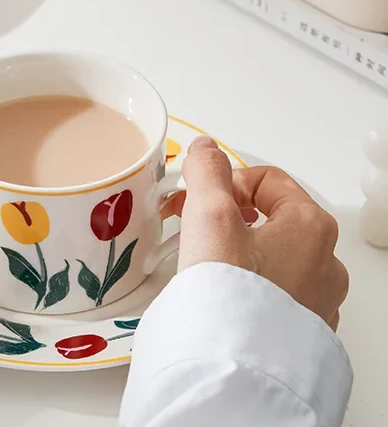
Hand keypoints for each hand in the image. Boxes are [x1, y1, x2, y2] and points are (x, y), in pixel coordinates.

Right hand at [167, 136, 348, 329]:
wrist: (234, 369)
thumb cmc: (228, 286)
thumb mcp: (210, 211)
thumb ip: (207, 170)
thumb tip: (207, 147)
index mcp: (312, 226)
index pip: (268, 180)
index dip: (226, 182)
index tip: (197, 201)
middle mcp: (326, 263)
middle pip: (271, 217)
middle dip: (226, 215)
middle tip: (191, 226)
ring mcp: (318, 302)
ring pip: (273, 257)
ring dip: (237, 250)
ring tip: (203, 264)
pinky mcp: (302, 334)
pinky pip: (275, 293)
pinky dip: (249, 285)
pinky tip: (222, 296)